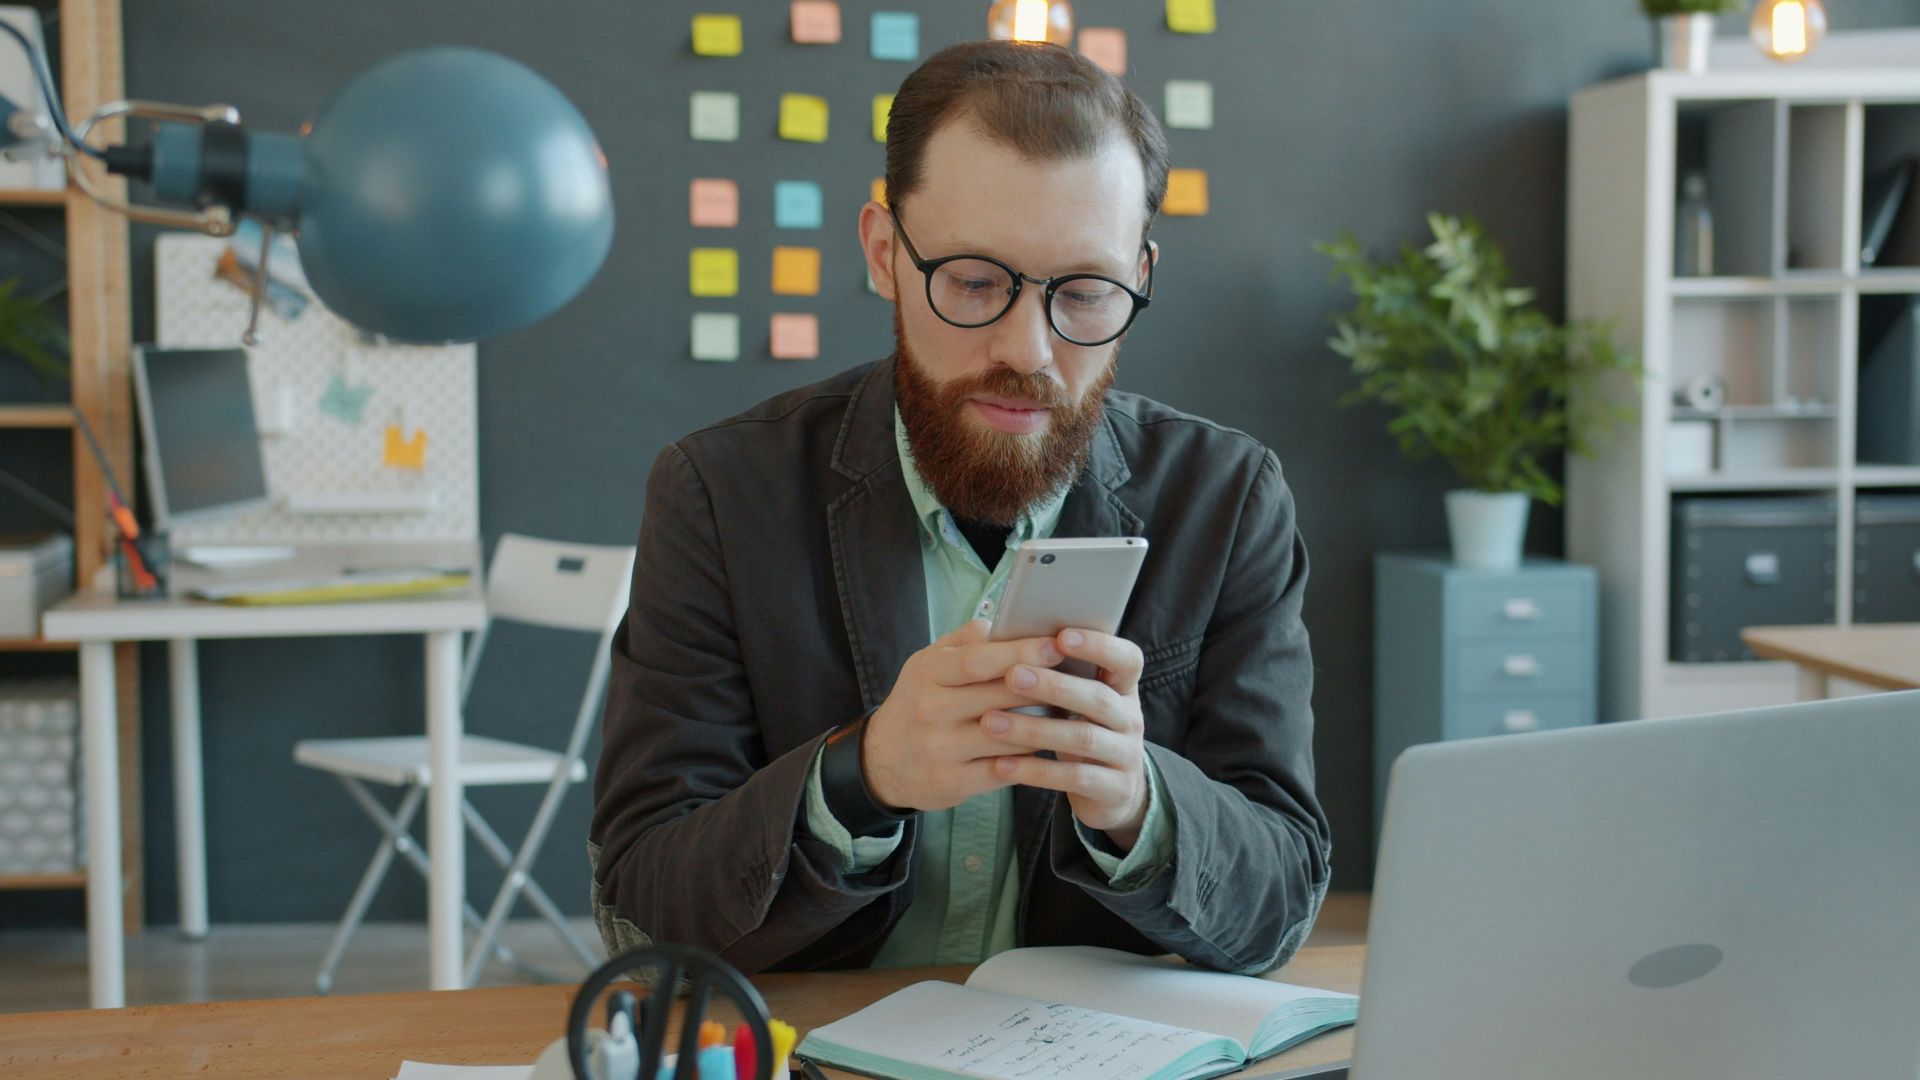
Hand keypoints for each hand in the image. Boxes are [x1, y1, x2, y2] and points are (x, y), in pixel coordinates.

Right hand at [862, 619, 1063, 812]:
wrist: (881, 760)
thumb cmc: (917, 702)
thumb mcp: (928, 665)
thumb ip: (965, 642)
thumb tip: (1006, 619)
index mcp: (928, 673)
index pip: (979, 661)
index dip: (1021, 652)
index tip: (1058, 645)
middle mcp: (930, 709)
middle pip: (998, 696)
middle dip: (1044, 687)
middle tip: (1080, 678)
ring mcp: (940, 748)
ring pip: (1007, 735)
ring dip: (1045, 725)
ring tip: (1073, 713)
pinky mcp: (951, 781)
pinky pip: (1003, 769)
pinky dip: (1031, 760)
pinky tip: (1050, 749)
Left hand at [980, 629, 1149, 850]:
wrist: (1109, 792)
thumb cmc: (1079, 728)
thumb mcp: (1078, 700)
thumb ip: (1056, 672)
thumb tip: (1005, 637)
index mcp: (1123, 687)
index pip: (1126, 659)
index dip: (1099, 646)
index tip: (1061, 636)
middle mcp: (1131, 718)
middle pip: (1098, 698)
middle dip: (1054, 685)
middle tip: (1013, 676)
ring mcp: (1126, 755)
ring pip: (1083, 738)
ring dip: (1034, 729)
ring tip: (991, 722)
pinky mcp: (1114, 789)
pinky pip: (1074, 778)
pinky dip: (1035, 771)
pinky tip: (1002, 765)